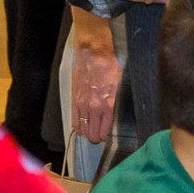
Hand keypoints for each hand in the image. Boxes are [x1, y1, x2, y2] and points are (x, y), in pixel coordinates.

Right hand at [71, 19, 119, 145]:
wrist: (93, 54)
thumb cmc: (109, 67)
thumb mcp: (120, 84)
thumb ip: (116, 101)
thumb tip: (116, 112)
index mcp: (107, 106)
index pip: (103, 132)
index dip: (104, 138)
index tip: (106, 137)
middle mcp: (94, 108)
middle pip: (92, 134)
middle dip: (95, 138)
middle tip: (97, 136)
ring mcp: (82, 105)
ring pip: (82, 129)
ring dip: (86, 133)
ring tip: (89, 132)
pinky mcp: (74, 100)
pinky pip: (73, 120)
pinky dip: (77, 126)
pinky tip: (80, 127)